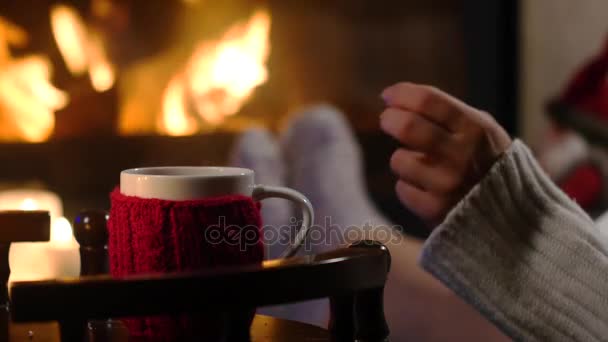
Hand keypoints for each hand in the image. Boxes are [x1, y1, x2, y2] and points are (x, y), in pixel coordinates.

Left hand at [380, 82, 511, 226]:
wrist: (511, 212)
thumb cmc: (486, 160)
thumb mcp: (482, 129)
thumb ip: (446, 111)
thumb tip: (397, 97)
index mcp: (476, 128)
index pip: (428, 100)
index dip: (401, 94)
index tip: (388, 96)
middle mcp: (462, 155)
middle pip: (407, 126)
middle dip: (390, 119)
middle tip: (388, 120)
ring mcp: (447, 184)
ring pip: (399, 159)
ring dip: (403, 158)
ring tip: (419, 162)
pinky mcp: (434, 209)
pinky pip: (402, 188)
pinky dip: (409, 185)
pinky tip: (426, 187)